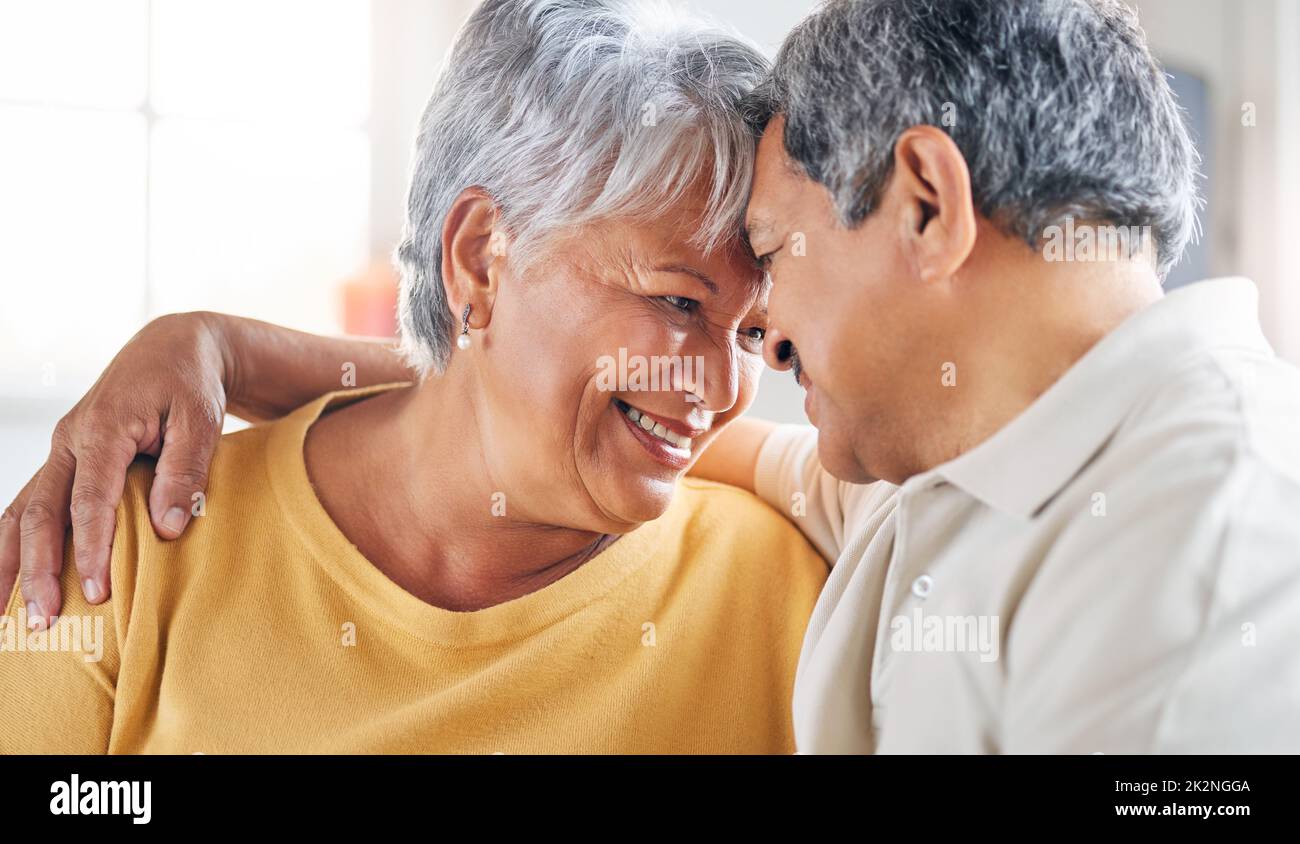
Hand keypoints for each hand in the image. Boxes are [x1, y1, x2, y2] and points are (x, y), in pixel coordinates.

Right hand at [0, 312, 229, 628]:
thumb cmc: (190, 385)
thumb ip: (183, 472)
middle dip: (39, 568)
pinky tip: (11, 581)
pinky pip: (28, 505)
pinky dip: (14, 544)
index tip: (97, 590)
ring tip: (11, 617)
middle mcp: (69, 440)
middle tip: (45, 618)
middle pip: (41, 512)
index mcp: (103, 429)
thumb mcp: (201, 420)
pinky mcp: (63, 459)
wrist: (173, 349)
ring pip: (21, 511)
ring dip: (13, 563)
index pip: (90, 500)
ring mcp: (60, 450)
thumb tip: (167, 528)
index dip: (90, 548)